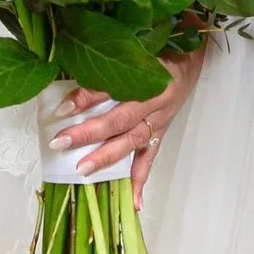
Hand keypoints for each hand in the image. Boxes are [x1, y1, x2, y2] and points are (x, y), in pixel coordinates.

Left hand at [52, 42, 205, 206]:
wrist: (191, 57)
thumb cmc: (160, 50)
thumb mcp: (136, 50)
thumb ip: (108, 65)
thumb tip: (73, 84)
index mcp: (150, 76)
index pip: (114, 88)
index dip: (87, 97)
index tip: (62, 107)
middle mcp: (156, 101)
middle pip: (120, 119)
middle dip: (89, 132)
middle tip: (61, 142)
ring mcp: (159, 120)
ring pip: (132, 141)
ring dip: (106, 156)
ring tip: (83, 170)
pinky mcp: (161, 133)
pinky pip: (150, 158)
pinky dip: (141, 181)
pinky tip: (134, 203)